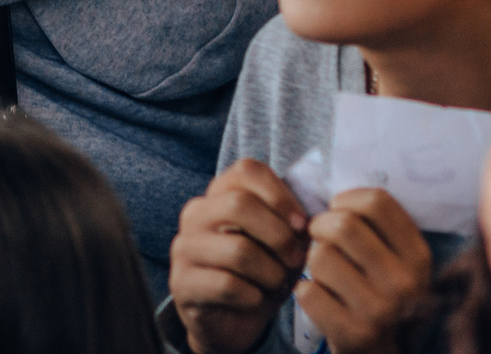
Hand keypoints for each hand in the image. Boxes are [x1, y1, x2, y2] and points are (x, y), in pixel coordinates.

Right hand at [171, 159, 308, 353]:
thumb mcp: (280, 243)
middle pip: (238, 204)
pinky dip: (254, 296)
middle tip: (297, 260)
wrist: (231, 319)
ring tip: (278, 283)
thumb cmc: (260, 272)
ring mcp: (184, 248)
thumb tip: (308, 221)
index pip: (247, 170)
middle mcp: (196, 214)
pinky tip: (257, 299)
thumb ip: (292, 224)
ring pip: (237, 250)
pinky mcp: (182, 283)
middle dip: (279, 235)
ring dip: (271, 272)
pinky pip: (228, 286)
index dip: (280, 194)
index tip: (303, 224)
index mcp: (219, 193)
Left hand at [297, 188, 432, 353]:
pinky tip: (320, 298)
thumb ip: (378, 226)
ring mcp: (381, 311)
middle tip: (320, 238)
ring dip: (312, 261)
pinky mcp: (354, 334)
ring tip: (324, 273)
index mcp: (419, 256)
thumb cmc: (380, 294)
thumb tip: (336, 186)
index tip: (338, 211)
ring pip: (320, 256)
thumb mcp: (396, 261)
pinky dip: (305, 291)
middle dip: (320, 227)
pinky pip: (307, 290)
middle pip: (342, 225)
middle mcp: (406, 283)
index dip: (346, 200)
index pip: (376, 202)